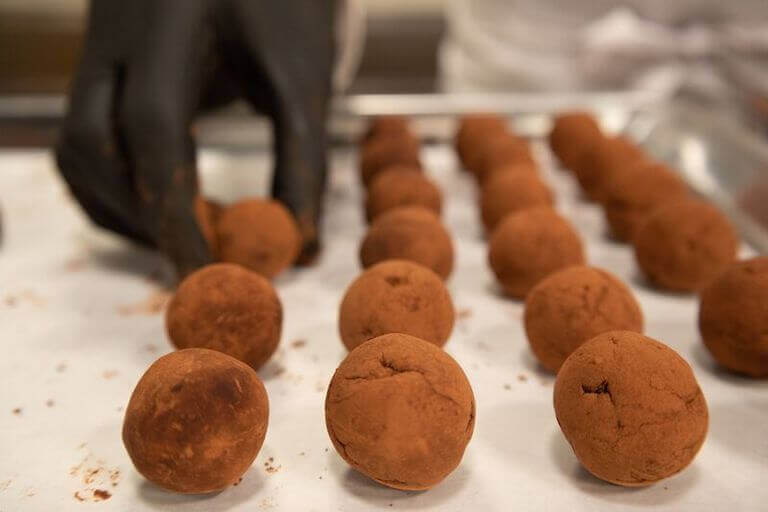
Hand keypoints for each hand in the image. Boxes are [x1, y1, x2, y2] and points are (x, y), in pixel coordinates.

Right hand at [56, 0, 335, 277]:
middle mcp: (114, 33)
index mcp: (168, 20)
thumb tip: (301, 246)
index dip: (175, 209)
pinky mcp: (97, 70)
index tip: (205, 270)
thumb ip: (303, 161)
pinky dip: (117, 193)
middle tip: (198, 260)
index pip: (153, 126)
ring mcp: (95, 51)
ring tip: (188, 237)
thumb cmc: (283, 9)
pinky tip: (162, 213)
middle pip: (94, 143)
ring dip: (126, 211)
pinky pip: (82, 146)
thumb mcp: (302, 78)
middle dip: (144, 215)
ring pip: (78, 150)